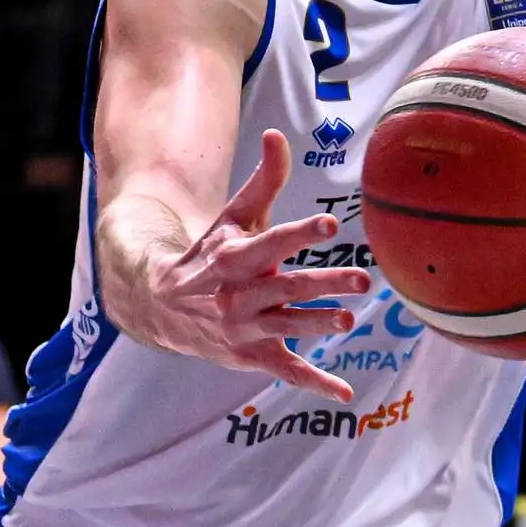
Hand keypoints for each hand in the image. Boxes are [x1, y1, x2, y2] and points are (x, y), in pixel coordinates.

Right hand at [136, 130, 372, 402]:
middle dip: (324, 285)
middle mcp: (240, 295)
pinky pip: (286, 371)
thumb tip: (278, 134)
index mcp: (235, 257)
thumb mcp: (234, 216)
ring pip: (288, 328)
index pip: (272, 243)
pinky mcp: (252, 356)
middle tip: (362, 279)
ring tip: (348, 319)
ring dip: (318, 324)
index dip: (300, 234)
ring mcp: (246, 329)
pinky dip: (314, 383)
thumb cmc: (211, 254)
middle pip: (287, 288)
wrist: (162, 305)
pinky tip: (344, 392)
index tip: (330, 225)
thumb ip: (264, 180)